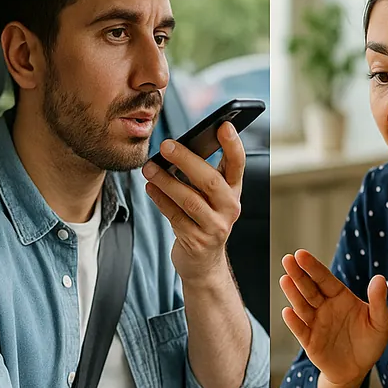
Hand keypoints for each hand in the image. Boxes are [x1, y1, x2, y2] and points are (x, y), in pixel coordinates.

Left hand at [142, 123, 243, 278]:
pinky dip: (160, 200)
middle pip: (211, 180)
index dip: (233, 144)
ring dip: (166, 181)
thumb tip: (175, 148)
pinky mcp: (197, 241)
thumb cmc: (202, 220)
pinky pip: (175, 216)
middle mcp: (229, 208)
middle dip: (187, 160)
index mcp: (234, 191)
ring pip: (190, 200)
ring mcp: (215, 227)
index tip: (223, 125)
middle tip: (166, 145)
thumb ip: (200, 175)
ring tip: (149, 167)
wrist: (203, 263)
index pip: (238, 164)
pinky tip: (150, 188)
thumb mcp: (209, 197)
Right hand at [280, 250, 387, 387]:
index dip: (313, 267)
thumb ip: (379, 301)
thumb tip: (380, 278)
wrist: (358, 370)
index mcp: (340, 297)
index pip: (325, 279)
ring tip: (285, 279)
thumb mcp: (380, 322)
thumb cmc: (369, 342)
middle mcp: (325, 307)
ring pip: (302, 306)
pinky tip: (288, 311)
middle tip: (288, 259)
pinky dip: (294, 321)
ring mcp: (315, 323)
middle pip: (310, 288)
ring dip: (293, 294)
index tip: (301, 254)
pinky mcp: (310, 341)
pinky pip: (301, 330)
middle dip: (298, 274)